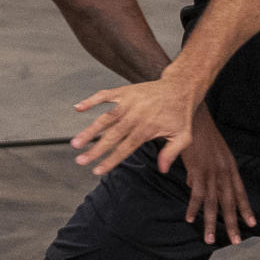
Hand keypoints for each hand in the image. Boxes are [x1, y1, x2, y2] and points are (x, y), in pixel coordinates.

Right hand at [71, 76, 197, 175]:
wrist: (180, 88)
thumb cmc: (181, 114)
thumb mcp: (183, 136)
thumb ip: (171, 153)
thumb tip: (162, 170)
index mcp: (147, 128)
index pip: (125, 148)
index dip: (110, 160)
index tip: (97, 171)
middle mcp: (135, 115)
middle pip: (111, 136)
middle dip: (95, 150)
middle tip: (79, 161)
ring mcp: (128, 102)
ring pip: (105, 118)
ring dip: (89, 130)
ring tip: (76, 142)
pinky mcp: (124, 92)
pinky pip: (104, 95)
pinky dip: (91, 100)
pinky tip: (77, 108)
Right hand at [179, 106, 255, 244]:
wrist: (194, 116)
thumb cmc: (200, 133)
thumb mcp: (209, 154)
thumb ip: (202, 173)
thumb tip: (193, 188)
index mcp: (230, 167)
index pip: (241, 192)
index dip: (246, 209)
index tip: (252, 224)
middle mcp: (224, 172)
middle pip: (230, 202)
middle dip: (233, 223)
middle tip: (236, 241)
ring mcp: (211, 172)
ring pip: (214, 203)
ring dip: (211, 222)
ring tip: (211, 239)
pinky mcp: (198, 170)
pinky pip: (197, 193)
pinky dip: (193, 207)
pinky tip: (190, 218)